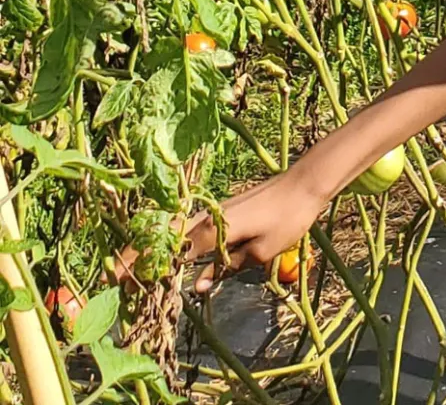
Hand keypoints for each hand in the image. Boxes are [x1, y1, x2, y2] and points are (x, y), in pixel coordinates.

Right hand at [115, 172, 330, 293]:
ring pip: (171, 233)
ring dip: (151, 250)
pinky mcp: (220, 210)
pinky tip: (167, 255)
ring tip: (132, 270)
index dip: (144, 270)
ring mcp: (210, 212)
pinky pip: (187, 228)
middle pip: (161, 240)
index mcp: (212, 230)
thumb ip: (227, 268)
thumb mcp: (261, 252)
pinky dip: (172, 242)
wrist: (304, 185)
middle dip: (136, 259)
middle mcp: (204, 218)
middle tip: (114, 280)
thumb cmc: (287, 219)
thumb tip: (197, 287)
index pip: (169, 254)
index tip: (120, 285)